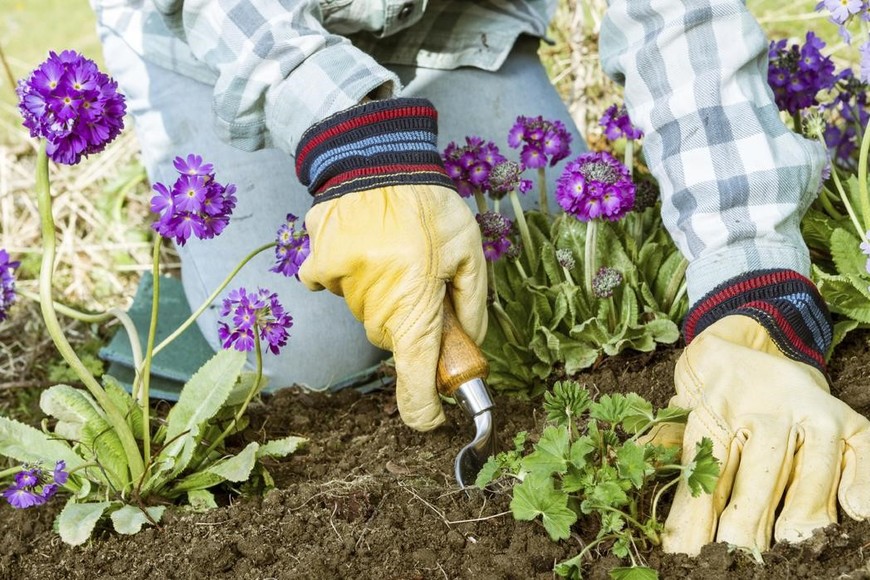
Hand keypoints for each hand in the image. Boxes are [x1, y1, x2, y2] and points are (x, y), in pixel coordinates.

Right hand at [299, 184, 486, 430]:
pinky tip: (366, 247)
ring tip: (397, 254)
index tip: (431, 419)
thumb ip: (472, 306)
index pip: (415, 379)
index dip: (423, 409)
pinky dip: (352, 276)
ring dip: (384, 297)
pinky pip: (336, 288)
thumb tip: (469, 346)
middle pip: (395, 341)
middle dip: (413, 324)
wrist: (375, 155)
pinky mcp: (318, 267)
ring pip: (368, 314)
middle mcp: (374, 305)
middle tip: (425, 285)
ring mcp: (341, 287)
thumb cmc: (429, 203)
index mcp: (415, 306)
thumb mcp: (469, 251)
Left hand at [663, 315, 869, 553]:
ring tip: (790, 551)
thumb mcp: (682, 408)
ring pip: (807, 479)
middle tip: (734, 561)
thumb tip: (628, 466)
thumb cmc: (713, 389)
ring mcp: (810, 414)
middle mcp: (764, 412)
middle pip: (756, 485)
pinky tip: (855, 512)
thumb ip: (664, 443)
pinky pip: (862, 456)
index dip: (694, 521)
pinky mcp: (847, 419)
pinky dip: (859, 483)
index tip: (685, 555)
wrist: (754, 339)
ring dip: (798, 520)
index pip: (703, 476)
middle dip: (743, 531)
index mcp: (714, 412)